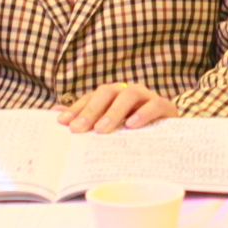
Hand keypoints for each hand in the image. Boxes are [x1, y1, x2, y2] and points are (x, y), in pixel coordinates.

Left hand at [58, 84, 179, 131]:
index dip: (77, 108)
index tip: (63, 122)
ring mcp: (147, 97)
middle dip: (91, 110)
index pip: (92, 97)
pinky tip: (132, 125)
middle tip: (79, 128)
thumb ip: (87, 118)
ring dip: (114, 112)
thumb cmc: (136, 129)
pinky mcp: (165, 106)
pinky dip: (143, 114)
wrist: (172, 135)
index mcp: (114, 96)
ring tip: (102, 130)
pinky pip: (154, 105)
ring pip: (129, 95)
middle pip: (107, 92)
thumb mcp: (112, 126)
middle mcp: (128, 92)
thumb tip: (56, 112)